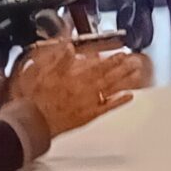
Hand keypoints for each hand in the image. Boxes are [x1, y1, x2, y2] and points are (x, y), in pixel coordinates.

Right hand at [8, 38, 145, 138]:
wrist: (33, 122)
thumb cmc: (35, 100)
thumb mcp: (42, 73)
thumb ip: (58, 60)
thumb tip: (68, 48)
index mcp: (74, 77)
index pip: (96, 65)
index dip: (110, 59)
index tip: (121, 53)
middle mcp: (84, 89)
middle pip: (108, 76)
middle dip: (122, 68)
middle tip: (135, 61)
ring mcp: (88, 102)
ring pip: (111, 89)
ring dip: (125, 81)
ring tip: (137, 74)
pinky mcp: (88, 115)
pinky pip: (107, 108)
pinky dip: (119, 102)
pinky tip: (129, 96)